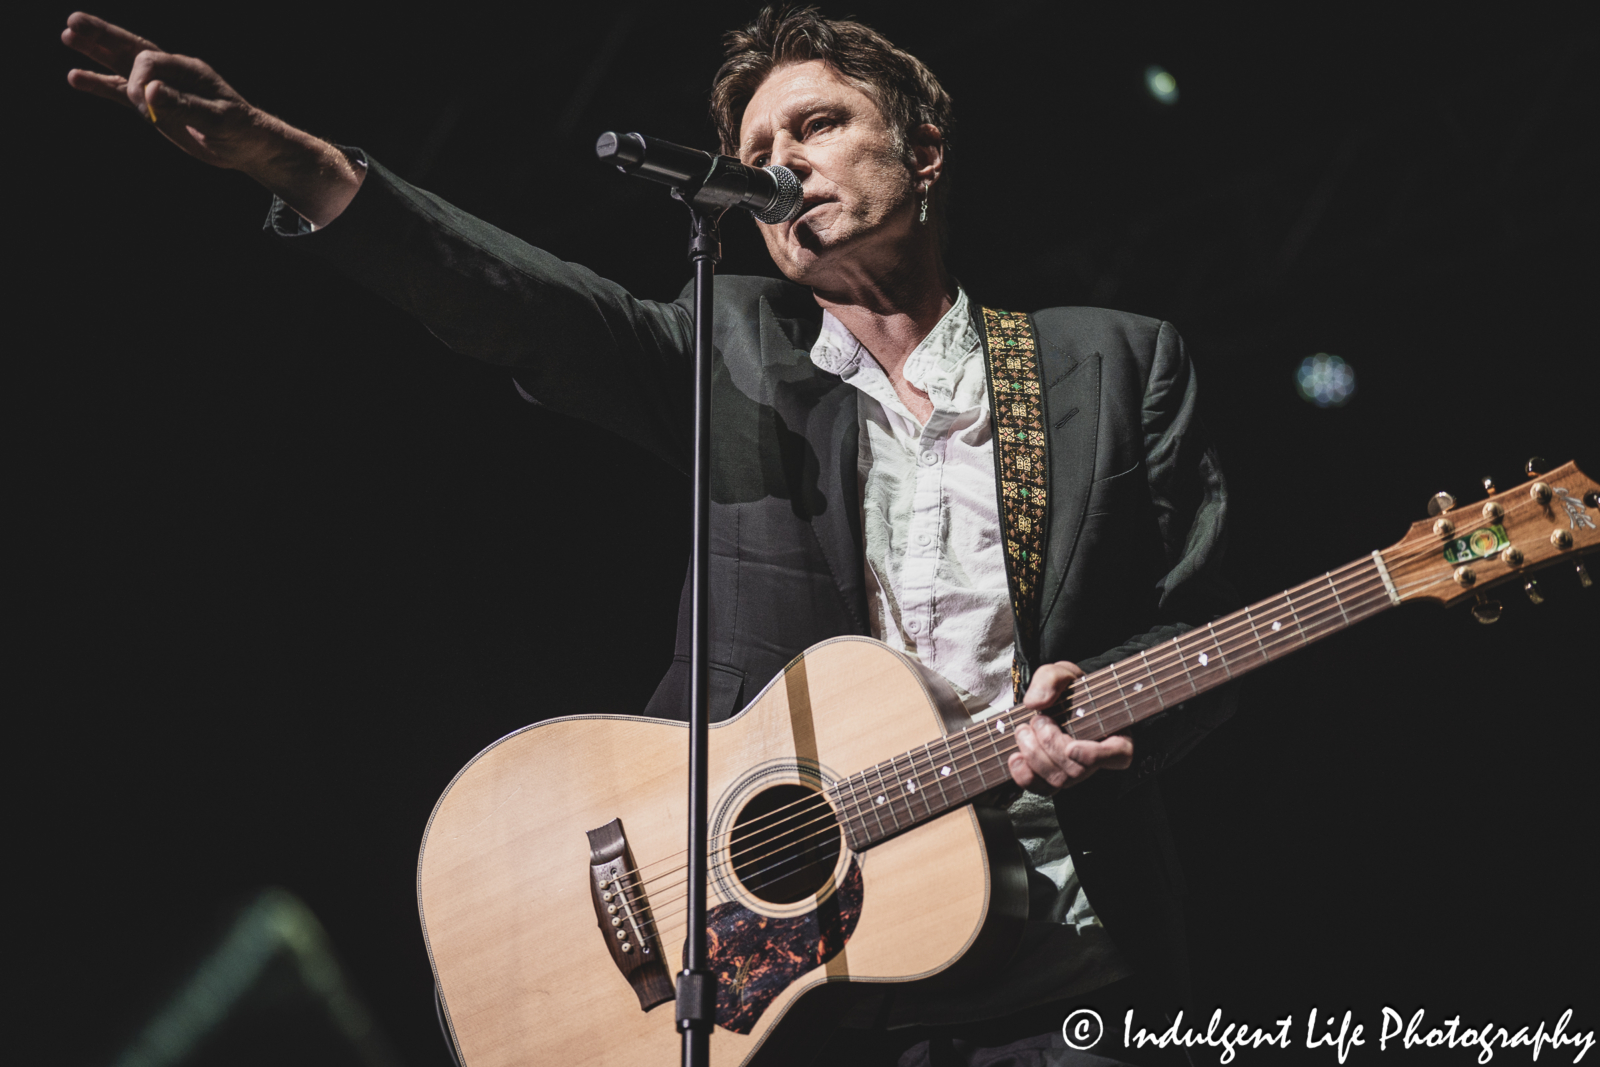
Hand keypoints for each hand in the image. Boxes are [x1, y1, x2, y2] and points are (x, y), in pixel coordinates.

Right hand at [63, 12, 272, 169]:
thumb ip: (184, 106)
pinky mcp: (153, 107)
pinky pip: (122, 93)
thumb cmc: (239, 130)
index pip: (150, 59)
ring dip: (95, 52)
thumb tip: (150, 92)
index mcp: (188, 69)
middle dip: (103, 35)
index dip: (138, 77)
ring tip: (67, 35)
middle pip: (131, 48)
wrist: (246, 146)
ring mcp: (160, 88)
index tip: (142, 102)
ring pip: (122, 66)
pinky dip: (99, 86)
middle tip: (74, 20)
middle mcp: (170, 72)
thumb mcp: (217, 119)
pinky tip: (75, 77)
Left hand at [1006, 661, 1133, 794]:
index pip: (1118, 755)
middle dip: (1051, 744)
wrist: (1054, 703)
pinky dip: (1023, 775)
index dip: (1095, 757)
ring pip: (1058, 780)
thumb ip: (1053, 679)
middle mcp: (1096, 760)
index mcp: (1113, 734)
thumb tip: (1035, 703)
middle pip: (1078, 769)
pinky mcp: (1051, 780)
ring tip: (1024, 730)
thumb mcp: (1064, 673)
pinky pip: (1039, 789)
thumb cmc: (1068, 690)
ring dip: (1035, 755)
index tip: (1072, 748)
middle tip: (1039, 720)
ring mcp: (1074, 773)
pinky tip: (1015, 757)